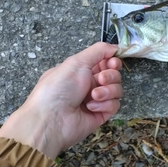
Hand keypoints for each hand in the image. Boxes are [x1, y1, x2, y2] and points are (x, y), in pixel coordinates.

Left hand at [0, 42, 122, 158]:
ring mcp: (96, 99)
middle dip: (110, 76)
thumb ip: (99, 51)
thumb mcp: (76, 62)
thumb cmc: (58, 89)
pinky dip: (104, 105)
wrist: (50, 119)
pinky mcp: (101, 114)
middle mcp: (89, 84)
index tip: (112, 63)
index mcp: (82, 70)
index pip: (106, 62)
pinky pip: (114, 105)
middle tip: (100, 80)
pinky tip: (90, 107)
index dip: (112, 61)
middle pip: (114, 75)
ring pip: (117, 90)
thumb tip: (115, 47)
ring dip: (107, 91)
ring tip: (93, 96)